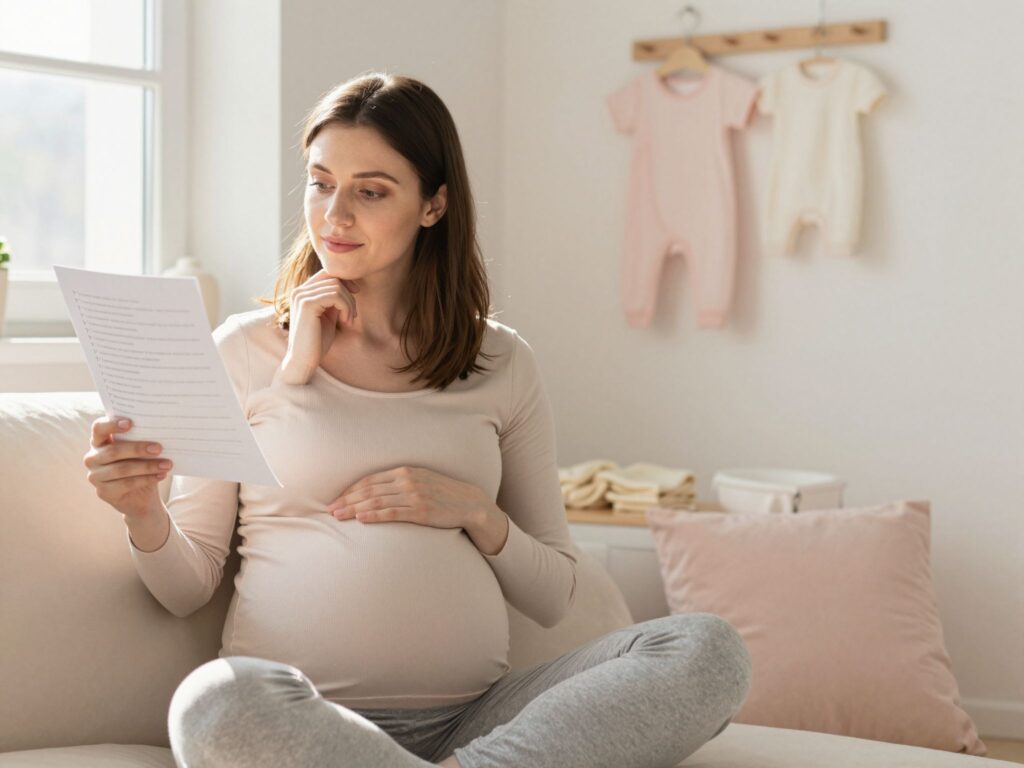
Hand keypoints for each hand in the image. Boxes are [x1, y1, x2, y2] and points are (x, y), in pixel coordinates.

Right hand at [84, 416, 170, 519]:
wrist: (139, 496)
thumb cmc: (139, 464)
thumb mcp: (139, 451)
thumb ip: (141, 439)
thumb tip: (161, 430)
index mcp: (99, 441)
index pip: (98, 428)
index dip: (111, 424)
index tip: (130, 423)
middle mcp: (93, 458)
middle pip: (113, 451)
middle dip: (137, 449)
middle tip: (159, 448)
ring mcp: (95, 476)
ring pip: (122, 469)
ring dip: (147, 466)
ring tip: (166, 464)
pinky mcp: (104, 492)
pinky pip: (126, 484)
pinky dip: (147, 479)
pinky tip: (161, 475)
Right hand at [276, 268, 359, 384]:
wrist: (304, 361)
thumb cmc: (317, 341)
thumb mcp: (329, 315)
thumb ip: (334, 299)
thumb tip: (350, 284)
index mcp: (303, 292)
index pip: (327, 273)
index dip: (345, 281)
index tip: (356, 295)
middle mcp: (299, 291)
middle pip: (333, 277)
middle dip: (349, 294)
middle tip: (352, 314)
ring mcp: (301, 296)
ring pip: (337, 286)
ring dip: (349, 303)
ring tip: (348, 320)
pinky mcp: (307, 304)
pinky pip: (335, 295)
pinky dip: (346, 307)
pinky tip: (345, 322)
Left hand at [327, 466, 487, 530]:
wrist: (469, 503)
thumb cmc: (442, 493)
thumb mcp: (421, 480)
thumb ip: (399, 482)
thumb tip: (375, 491)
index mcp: (405, 471)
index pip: (370, 480)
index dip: (350, 490)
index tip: (336, 499)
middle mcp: (407, 480)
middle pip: (369, 490)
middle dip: (347, 500)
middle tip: (330, 510)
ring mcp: (414, 496)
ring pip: (377, 501)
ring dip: (355, 509)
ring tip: (339, 516)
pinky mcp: (420, 511)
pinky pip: (393, 513)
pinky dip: (375, 516)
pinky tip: (361, 520)